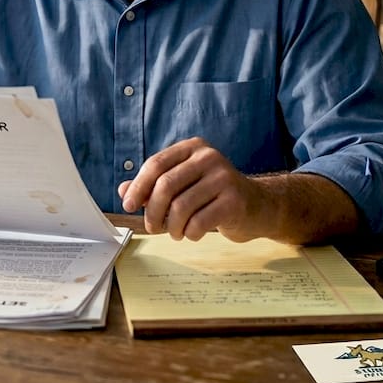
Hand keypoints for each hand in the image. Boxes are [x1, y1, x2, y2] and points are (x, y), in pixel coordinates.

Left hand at [116, 137, 266, 241]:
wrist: (258, 206)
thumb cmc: (214, 196)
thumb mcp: (184, 185)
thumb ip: (154, 186)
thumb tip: (123, 191)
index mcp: (193, 148)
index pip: (156, 164)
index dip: (138, 187)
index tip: (129, 206)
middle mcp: (209, 157)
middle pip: (165, 186)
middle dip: (153, 211)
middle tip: (152, 226)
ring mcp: (224, 178)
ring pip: (180, 207)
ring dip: (172, 227)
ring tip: (176, 232)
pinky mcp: (235, 201)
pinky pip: (199, 222)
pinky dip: (190, 233)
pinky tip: (193, 234)